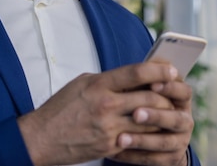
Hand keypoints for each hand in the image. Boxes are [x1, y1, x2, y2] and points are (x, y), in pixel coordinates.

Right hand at [17, 62, 178, 165]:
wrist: (42, 138)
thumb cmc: (61, 108)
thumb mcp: (82, 83)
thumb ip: (108, 79)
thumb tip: (133, 76)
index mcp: (99, 85)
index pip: (137, 73)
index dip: (159, 70)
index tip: (172, 70)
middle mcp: (106, 105)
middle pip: (150, 98)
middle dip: (167, 95)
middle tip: (175, 92)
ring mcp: (110, 128)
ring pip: (149, 121)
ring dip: (163, 115)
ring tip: (169, 110)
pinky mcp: (111, 146)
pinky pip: (139, 139)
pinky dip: (150, 133)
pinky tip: (154, 129)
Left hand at [108, 73, 193, 165]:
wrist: (153, 134)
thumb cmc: (144, 102)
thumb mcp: (147, 88)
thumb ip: (149, 77)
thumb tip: (151, 59)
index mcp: (181, 99)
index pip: (183, 91)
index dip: (170, 88)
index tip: (152, 84)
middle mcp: (184, 119)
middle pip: (176, 118)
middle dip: (156, 116)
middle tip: (136, 113)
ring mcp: (180, 141)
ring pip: (165, 142)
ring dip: (143, 139)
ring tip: (121, 137)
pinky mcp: (171, 158)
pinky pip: (154, 159)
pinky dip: (136, 156)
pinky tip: (118, 151)